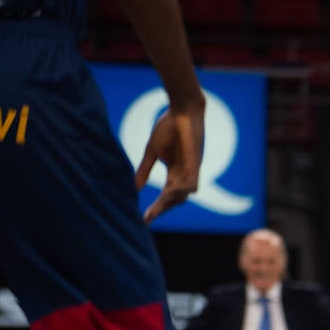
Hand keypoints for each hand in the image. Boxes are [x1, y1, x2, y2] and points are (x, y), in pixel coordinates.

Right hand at [135, 102, 204, 223]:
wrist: (182, 109)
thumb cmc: (168, 127)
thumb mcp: (152, 152)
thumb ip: (144, 170)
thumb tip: (133, 188)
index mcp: (176, 173)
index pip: (166, 196)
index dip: (156, 207)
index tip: (143, 219)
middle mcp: (185, 174)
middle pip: (175, 199)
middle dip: (161, 209)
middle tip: (146, 219)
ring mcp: (192, 169)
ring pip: (184, 194)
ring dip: (169, 202)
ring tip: (155, 209)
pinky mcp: (195, 161)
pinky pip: (190, 181)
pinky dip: (180, 189)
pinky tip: (167, 193)